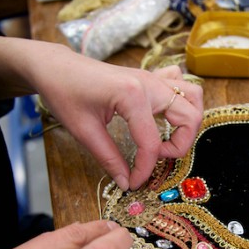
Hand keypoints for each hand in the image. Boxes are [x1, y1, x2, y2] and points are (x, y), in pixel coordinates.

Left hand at [36, 50, 203, 190]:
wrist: (54, 67)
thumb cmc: (64, 93)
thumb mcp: (84, 131)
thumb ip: (109, 159)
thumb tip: (125, 182)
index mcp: (133, 96)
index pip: (152, 143)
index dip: (145, 169)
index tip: (134, 182)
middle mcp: (150, 84)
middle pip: (189, 118)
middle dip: (178, 146)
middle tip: (155, 157)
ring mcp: (153, 78)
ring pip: (193, 97)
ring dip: (188, 122)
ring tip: (167, 137)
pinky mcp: (150, 77)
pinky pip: (181, 84)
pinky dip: (182, 100)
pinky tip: (165, 114)